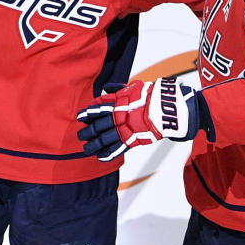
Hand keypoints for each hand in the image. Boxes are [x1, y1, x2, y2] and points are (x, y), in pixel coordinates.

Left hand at [76, 77, 201, 160]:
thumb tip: (106, 87)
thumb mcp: (132, 87)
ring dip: (93, 145)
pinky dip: (107, 154)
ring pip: (103, 139)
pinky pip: (116, 149)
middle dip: (87, 131)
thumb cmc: (149, 96)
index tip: (80, 117)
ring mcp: (123, 129)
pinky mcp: (131, 140)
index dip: (87, 114)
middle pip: (97, 125)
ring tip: (86, 149)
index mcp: (116, 103)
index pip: (97, 109)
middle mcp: (117, 117)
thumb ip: (117, 88)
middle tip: (80, 135)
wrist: (163, 109)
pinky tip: (100, 157)